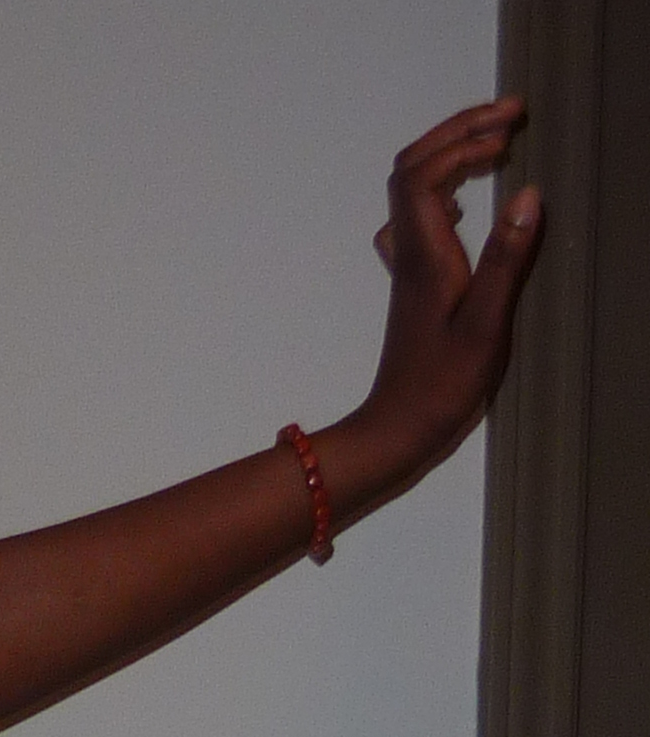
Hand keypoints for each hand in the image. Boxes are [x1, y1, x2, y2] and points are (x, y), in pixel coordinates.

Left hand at [347, 100, 543, 492]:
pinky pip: (416, 221)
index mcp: (424, 255)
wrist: (398, 430)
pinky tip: (461, 204)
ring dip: (449, 156)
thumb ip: (507, 258)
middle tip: (509, 116)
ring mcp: (408, 269)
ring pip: (412, 191)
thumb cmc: (442, 386)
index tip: (509, 132)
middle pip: (412, 168)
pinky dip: (441, 193)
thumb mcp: (486, 323)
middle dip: (457, 131)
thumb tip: (528, 193)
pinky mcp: (414, 286)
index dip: (463, 139)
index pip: (424, 172)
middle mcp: (408, 253)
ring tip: (494, 145)